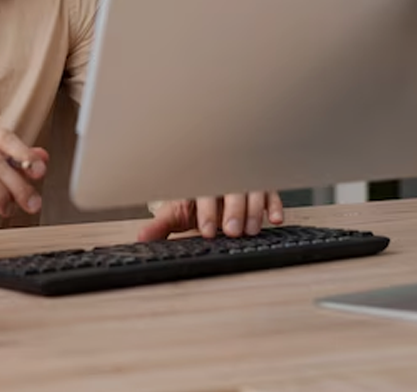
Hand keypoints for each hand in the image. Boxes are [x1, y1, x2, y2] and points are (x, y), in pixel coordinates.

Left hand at [137, 192, 284, 240]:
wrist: (209, 187)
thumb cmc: (193, 201)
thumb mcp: (176, 213)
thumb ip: (160, 226)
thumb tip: (141, 238)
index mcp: (198, 181)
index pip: (202, 192)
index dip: (206, 211)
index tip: (206, 230)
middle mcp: (222, 177)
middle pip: (230, 189)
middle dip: (232, 211)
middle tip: (231, 232)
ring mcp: (243, 180)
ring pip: (252, 190)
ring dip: (253, 210)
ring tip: (250, 231)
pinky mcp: (262, 186)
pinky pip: (271, 191)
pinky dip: (274, 204)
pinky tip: (275, 219)